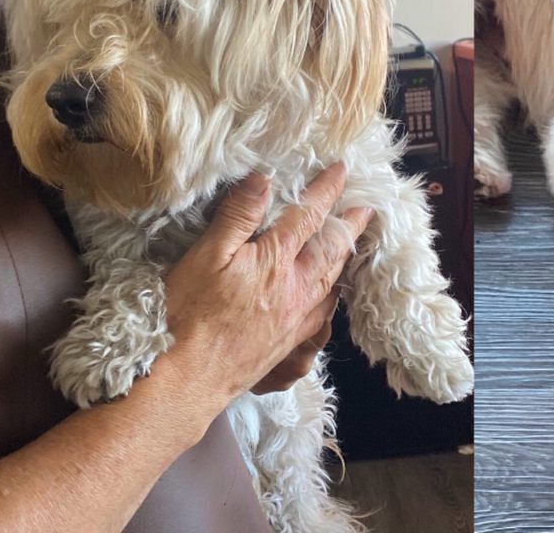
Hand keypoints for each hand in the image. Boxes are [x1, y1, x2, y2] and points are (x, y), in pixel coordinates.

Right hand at [163, 164, 372, 409]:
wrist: (185, 383)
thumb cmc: (189, 316)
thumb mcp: (206, 255)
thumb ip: (238, 215)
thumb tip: (264, 179)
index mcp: (277, 261)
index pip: (309, 215)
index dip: (327, 189)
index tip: (343, 170)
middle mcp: (296, 288)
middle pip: (332, 249)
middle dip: (350, 225)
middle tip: (368, 209)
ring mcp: (296, 319)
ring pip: (331, 281)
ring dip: (344, 257)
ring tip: (353, 245)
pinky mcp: (288, 344)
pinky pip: (323, 313)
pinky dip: (332, 295)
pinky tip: (330, 295)